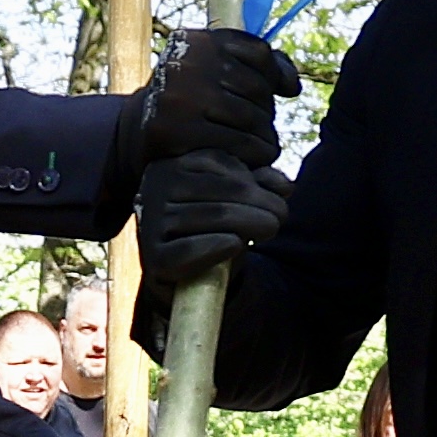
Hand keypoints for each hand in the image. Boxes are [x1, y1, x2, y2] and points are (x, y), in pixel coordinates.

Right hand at [132, 25, 297, 169]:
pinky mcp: (176, 131)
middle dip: (268, 113)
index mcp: (198, 40)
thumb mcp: (212, 73)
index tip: (283, 92)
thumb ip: (255, 67)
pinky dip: (253, 155)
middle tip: (267, 130)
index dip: (276, 75)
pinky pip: (236, 144)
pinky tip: (255, 160)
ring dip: (266, 138)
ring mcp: (180, 97)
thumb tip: (294, 85)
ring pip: (251, 118)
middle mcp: (187, 63)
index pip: (258, 53)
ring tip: (266, 147)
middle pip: (256, 88)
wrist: (134, 132)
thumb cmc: (187, 101)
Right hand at [137, 146, 287, 288]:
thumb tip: (285, 185)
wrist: (184, 273)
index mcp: (174, 163)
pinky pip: (189, 250)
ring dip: (251, 222)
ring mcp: (151, 221)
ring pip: (210, 217)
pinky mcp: (153, 257)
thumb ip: (259, 184)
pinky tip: (237, 244)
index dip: (254, 178)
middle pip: (219, 190)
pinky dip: (217, 246)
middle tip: (282, 216)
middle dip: (260, 202)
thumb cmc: (212, 226)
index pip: (218, 163)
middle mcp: (157, 186)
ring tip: (272, 228)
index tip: (280, 194)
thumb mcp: (236, 199)